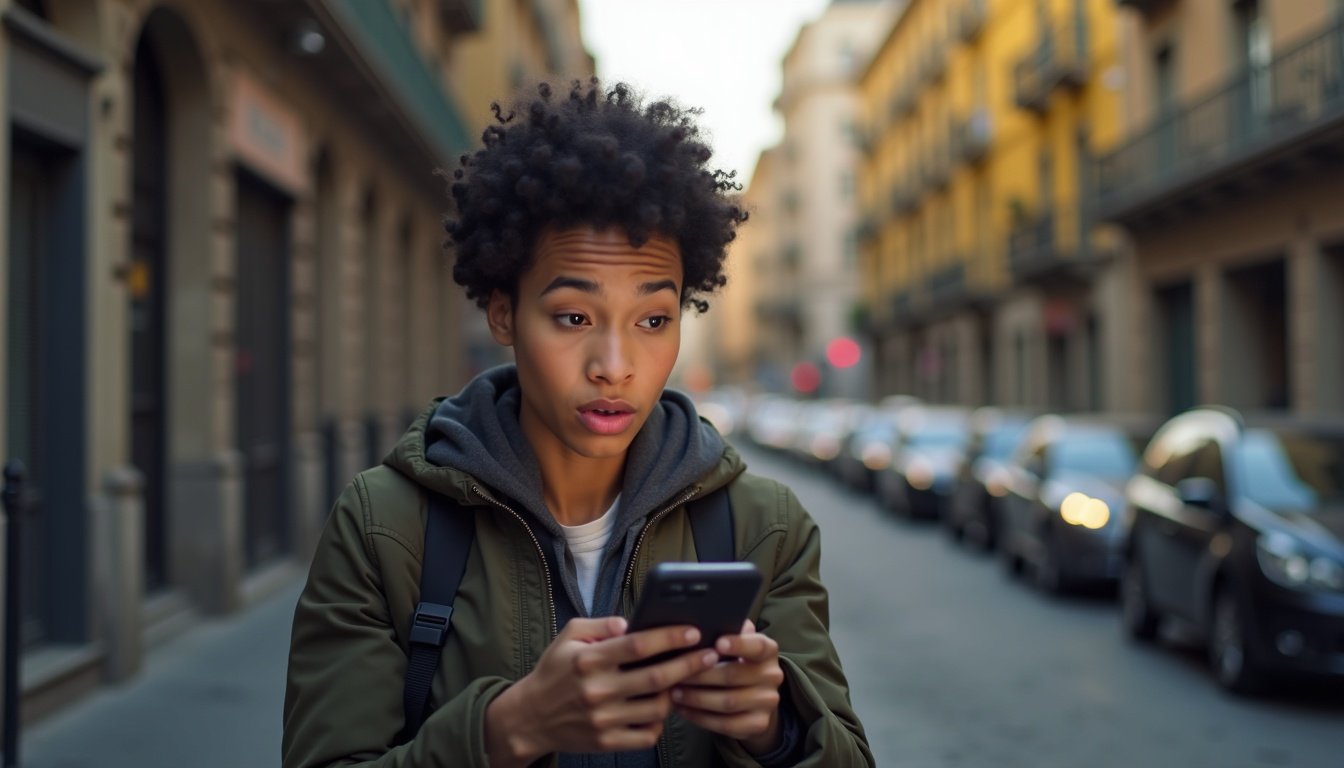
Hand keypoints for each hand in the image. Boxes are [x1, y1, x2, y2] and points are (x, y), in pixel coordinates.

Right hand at [484, 616, 719, 765]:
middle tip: (710, 654)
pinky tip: (662, 707)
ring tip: (686, 680)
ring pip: (657, 707)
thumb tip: (632, 623)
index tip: (693, 631)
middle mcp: (597, 691)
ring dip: (677, 693)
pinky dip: (660, 721)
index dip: (669, 637)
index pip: (637, 645)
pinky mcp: (607, 742)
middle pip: (656, 677)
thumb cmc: (555, 671)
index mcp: (588, 660)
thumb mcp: (569, 637)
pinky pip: (647, 734)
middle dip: (689, 664)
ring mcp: (603, 720)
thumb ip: (601, 625)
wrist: (531, 717)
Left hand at [670, 620, 785, 755]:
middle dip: (701, 675)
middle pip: (734, 675)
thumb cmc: (736, 664)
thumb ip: (726, 632)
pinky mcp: (759, 724)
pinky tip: (684, 710)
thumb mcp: (736, 646)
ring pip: (728, 702)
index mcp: (768, 650)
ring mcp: (768, 702)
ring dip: (697, 698)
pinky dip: (701, 718)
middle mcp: (773, 675)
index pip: (757, 645)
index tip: (717, 643)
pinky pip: (726, 724)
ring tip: (674, 692)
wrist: (756, 701)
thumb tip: (703, 619)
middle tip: (676, 673)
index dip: (738, 644)